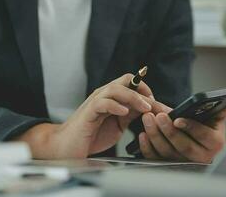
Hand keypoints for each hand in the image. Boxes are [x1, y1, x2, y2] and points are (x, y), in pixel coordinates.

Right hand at [17, 74, 153, 158]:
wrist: (68, 146)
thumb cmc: (91, 135)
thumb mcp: (118, 125)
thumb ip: (130, 114)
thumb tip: (149, 109)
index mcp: (112, 97)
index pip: (132, 83)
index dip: (146, 90)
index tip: (157, 104)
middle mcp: (104, 95)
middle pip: (126, 80)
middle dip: (143, 90)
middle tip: (153, 104)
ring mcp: (95, 102)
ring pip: (115, 88)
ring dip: (133, 97)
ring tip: (145, 108)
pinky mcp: (88, 112)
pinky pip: (102, 103)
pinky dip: (115, 106)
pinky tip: (124, 113)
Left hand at [139, 95, 225, 162]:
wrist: (194, 138)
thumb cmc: (205, 125)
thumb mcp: (215, 115)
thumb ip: (223, 105)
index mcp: (215, 142)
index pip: (203, 136)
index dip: (190, 127)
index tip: (177, 119)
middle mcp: (201, 156)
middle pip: (183, 146)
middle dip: (168, 131)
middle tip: (158, 116)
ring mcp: (184, 162)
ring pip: (168, 152)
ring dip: (155, 135)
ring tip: (147, 119)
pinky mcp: (169, 164)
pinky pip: (156, 158)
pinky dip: (148, 148)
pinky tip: (143, 135)